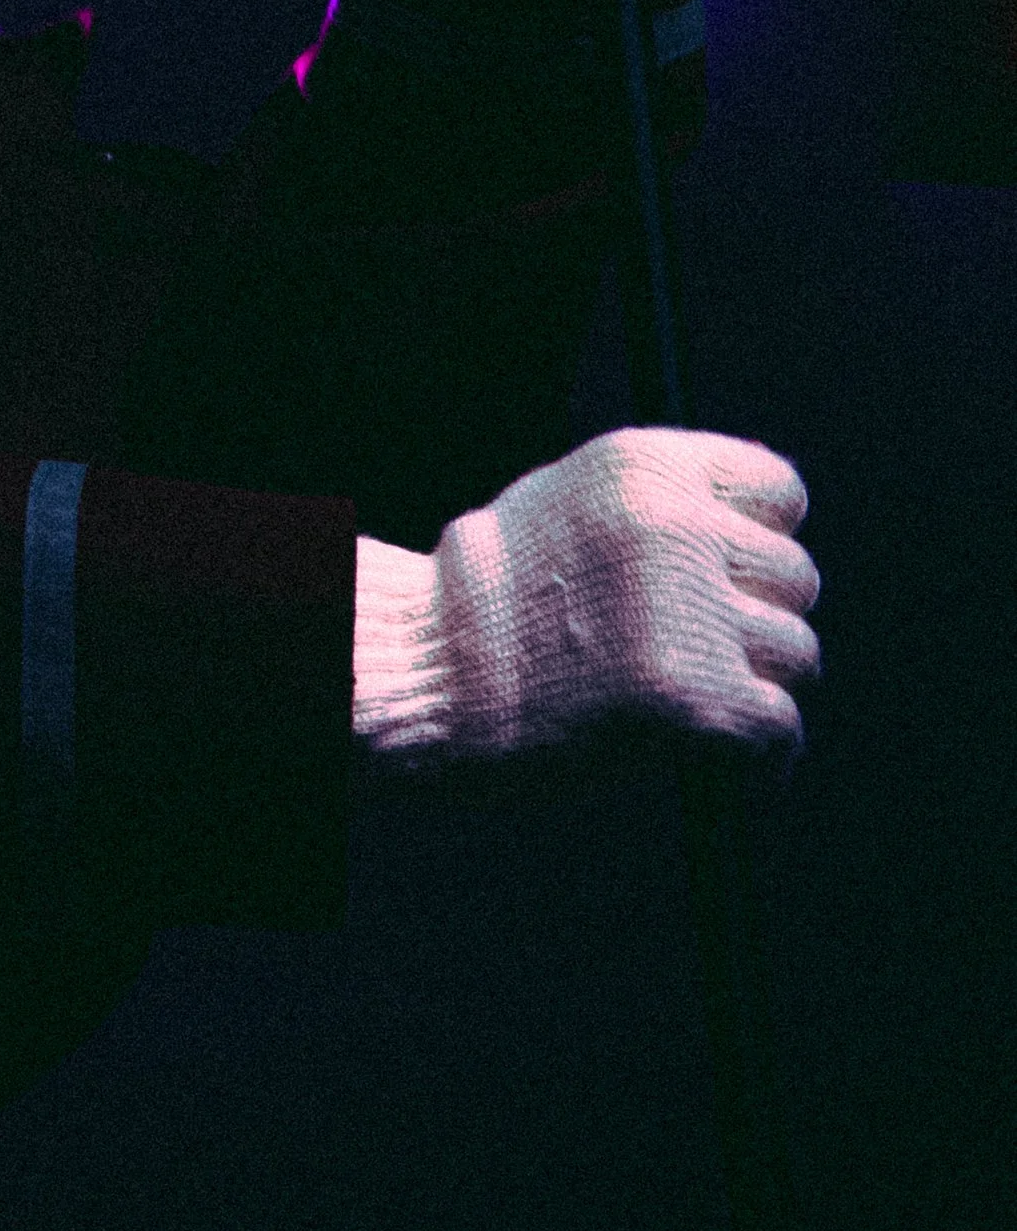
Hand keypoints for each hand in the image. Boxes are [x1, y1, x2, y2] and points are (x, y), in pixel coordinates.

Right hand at [353, 427, 821, 766]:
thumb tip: (746, 537)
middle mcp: (679, 528)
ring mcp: (693, 616)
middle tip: (703, 653)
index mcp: (646, 468)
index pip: (776, 490)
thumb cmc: (490, 602)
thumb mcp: (565, 504)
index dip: (759, 537)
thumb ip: (656, 508)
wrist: (433, 680)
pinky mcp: (703, 702)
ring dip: (757, 685)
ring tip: (693, 704)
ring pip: (797, 653)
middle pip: (794, 576)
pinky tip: (718, 763)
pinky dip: (759, 757)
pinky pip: (780, 728)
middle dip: (758, 617)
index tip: (731, 576)